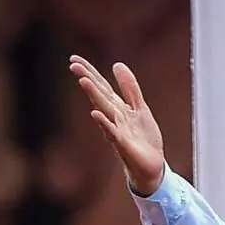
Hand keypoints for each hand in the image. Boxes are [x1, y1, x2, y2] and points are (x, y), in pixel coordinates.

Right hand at [68, 55, 165, 195]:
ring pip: (104, 110)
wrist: (151, 166)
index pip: (102, 87)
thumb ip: (130, 88)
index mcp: (118, 108)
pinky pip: (112, 132)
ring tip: (83, 81)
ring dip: (94, 95)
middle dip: (88, 79)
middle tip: (72, 64)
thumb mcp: (139, 108)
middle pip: (100, 95)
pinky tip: (94, 113)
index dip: (90, 72)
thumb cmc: (143, 138)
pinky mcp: (124, 144)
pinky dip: (104, 123)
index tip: (74, 58)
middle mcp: (114, 117)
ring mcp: (117, 130)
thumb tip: (117, 64)